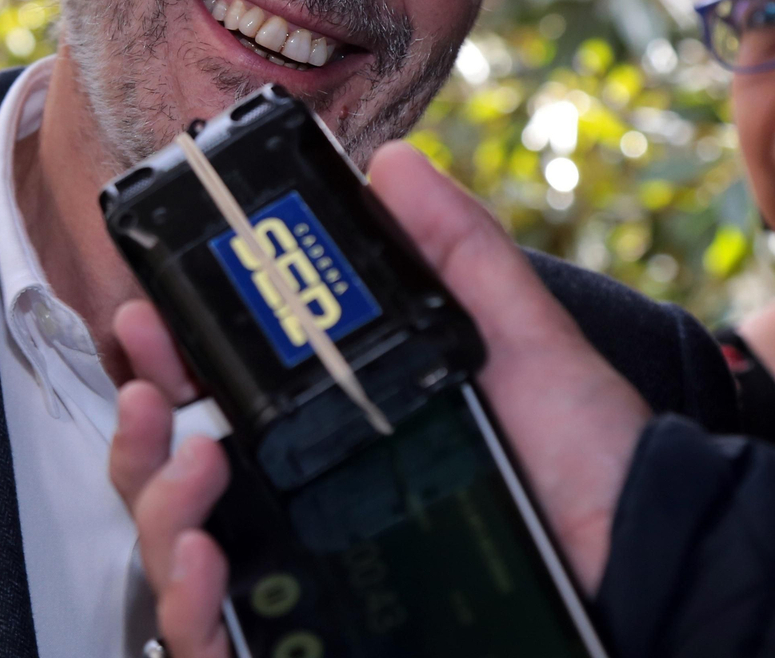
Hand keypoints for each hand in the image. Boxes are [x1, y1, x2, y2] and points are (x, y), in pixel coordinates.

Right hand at [109, 140, 653, 655]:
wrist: (640, 566)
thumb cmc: (585, 464)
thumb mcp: (518, 340)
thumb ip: (456, 252)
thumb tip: (395, 163)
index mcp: (324, 427)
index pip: (210, 392)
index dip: (162, 353)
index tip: (148, 313)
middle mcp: (293, 501)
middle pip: (165, 471)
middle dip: (134, 429)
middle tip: (152, 392)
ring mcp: (293, 576)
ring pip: (166, 550)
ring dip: (154, 501)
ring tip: (200, 465)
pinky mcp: (306, 642)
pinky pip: (203, 641)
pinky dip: (181, 605)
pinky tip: (206, 564)